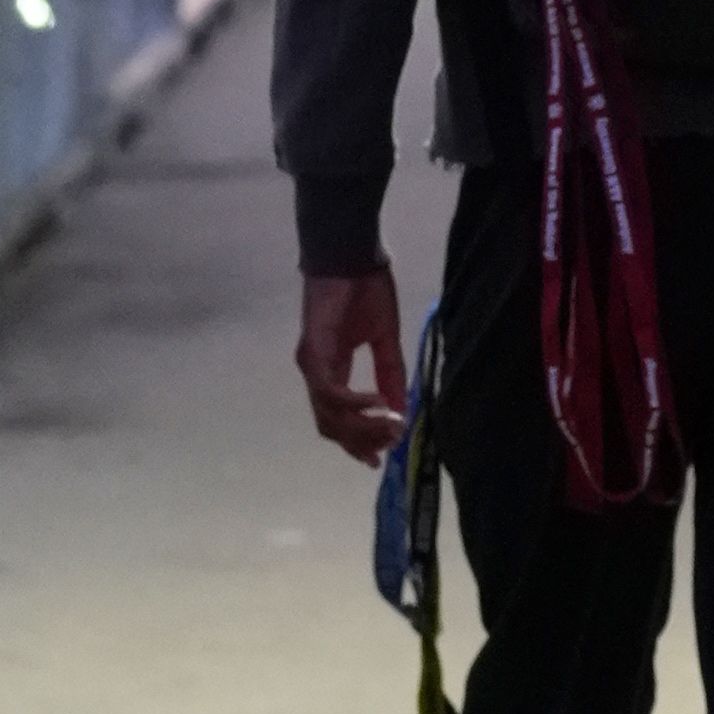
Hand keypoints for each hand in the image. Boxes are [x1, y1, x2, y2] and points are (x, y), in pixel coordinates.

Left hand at [298, 267, 407, 463]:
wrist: (352, 254)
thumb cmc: (366, 289)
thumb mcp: (385, 339)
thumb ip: (390, 374)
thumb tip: (402, 410)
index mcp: (331, 368)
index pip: (337, 418)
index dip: (356, 441)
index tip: (380, 459)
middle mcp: (315, 371)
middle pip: (330, 425)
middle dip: (361, 441)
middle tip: (390, 446)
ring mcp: (311, 363)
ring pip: (329, 415)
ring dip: (362, 427)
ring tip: (392, 426)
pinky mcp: (314, 352)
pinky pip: (331, 391)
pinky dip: (355, 403)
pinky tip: (380, 404)